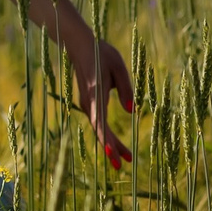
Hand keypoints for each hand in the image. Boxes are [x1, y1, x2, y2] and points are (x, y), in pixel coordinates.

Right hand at [69, 36, 135, 167]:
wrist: (79, 45)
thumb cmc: (101, 53)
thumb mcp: (118, 66)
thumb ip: (126, 89)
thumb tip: (132, 112)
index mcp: (96, 94)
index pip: (100, 122)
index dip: (106, 139)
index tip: (113, 154)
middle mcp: (89, 103)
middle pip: (100, 130)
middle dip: (112, 148)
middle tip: (124, 165)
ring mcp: (87, 104)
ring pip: (99, 128)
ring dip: (111, 143)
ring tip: (126, 158)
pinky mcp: (89, 102)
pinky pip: (98, 122)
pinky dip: (107, 134)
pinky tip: (116, 143)